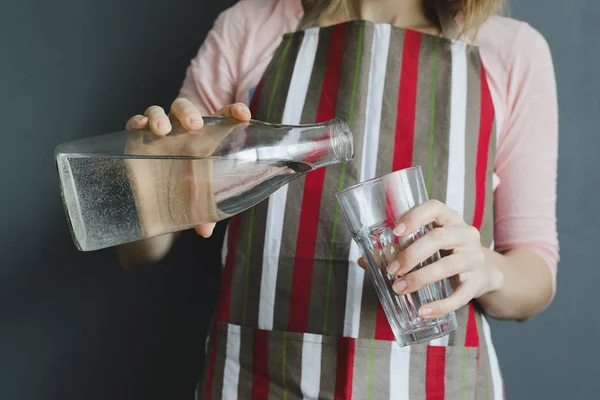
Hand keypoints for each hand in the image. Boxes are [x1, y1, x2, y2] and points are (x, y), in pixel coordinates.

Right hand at [125, 99, 251, 237]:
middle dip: (189, 112)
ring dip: (160, 116)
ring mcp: (158, 135)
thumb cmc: (182, 192)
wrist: (151, 199)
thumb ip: (203, 215)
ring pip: (159, 111)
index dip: (233, 111)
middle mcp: (180, 133)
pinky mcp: (137, 139)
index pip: (220, 118)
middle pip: (184, 109)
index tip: (244, 114)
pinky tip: (140, 127)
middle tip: (194, 125)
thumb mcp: (195, 203)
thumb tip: (205, 232)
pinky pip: (134, 122)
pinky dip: (137, 121)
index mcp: (203, 140)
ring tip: (163, 130)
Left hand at [367, 200, 502, 318]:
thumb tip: (363, 260)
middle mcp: (466, 234)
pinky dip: (440, 305)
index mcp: (450, 219)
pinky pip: (460, 296)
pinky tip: (423, 312)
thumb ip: (397, 249)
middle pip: (439, 238)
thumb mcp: (427, 244)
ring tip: (399, 288)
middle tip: (392, 269)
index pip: (435, 208)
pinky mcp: (477, 282)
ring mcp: (474, 258)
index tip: (395, 231)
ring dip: (420, 278)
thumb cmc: (445, 253)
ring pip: (448, 266)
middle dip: (411, 254)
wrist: (484, 271)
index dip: (415, 216)